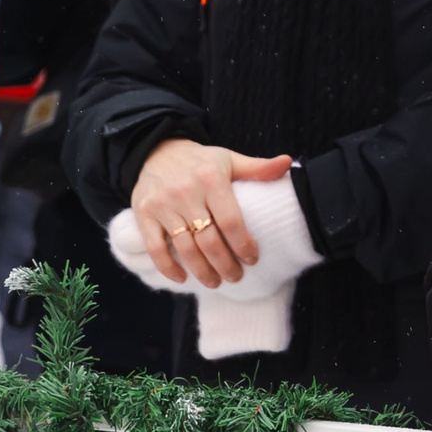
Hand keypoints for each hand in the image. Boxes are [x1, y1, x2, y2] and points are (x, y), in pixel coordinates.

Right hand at [128, 141, 293, 286]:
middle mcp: (185, 192)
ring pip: (185, 247)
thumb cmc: (200, 161)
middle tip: (236, 277)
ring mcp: (162, 204)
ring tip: (216, 282)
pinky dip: (168, 267)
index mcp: (211, 179)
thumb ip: (257, 167)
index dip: (243, 245)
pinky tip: (182, 278)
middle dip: (225, 264)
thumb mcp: (229, 159)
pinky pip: (155, 247)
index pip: (231, 221)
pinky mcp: (143, 214)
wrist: (156, 150)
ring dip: (202, 270)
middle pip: (209, 240)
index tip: (252, 259)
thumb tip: (288, 163)